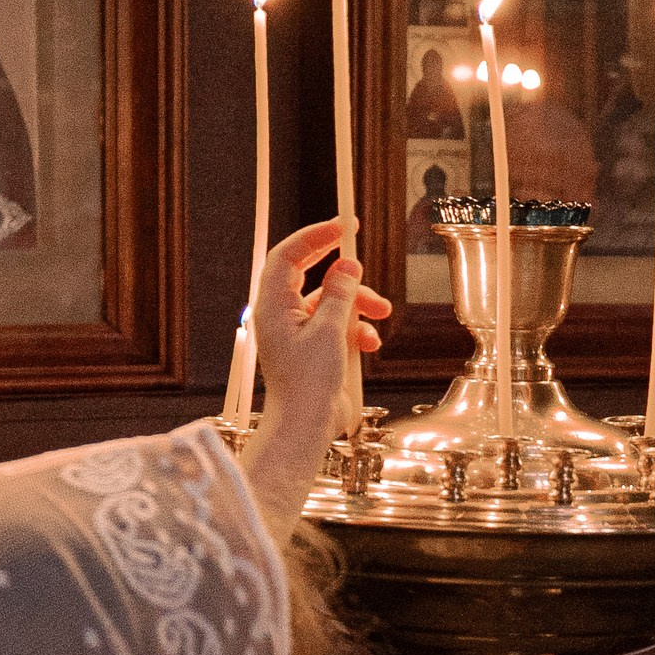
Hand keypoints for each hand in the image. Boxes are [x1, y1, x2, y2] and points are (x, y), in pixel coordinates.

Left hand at [238, 218, 393, 533]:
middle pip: (311, 274)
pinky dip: (356, 328)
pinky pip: (337, 326)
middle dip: (341, 270)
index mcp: (274, 305)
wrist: (306, 428)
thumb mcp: (330, 331)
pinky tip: (371, 342)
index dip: (315, 236)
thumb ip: (340, 294)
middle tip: (359, 251)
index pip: (289, 255)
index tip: (342, 225)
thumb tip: (348, 266)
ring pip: (330, 301)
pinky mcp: (314, 351)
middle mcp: (282, 315)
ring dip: (357, 303)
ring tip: (381, 310)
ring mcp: (298, 333)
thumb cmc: (308, 385)